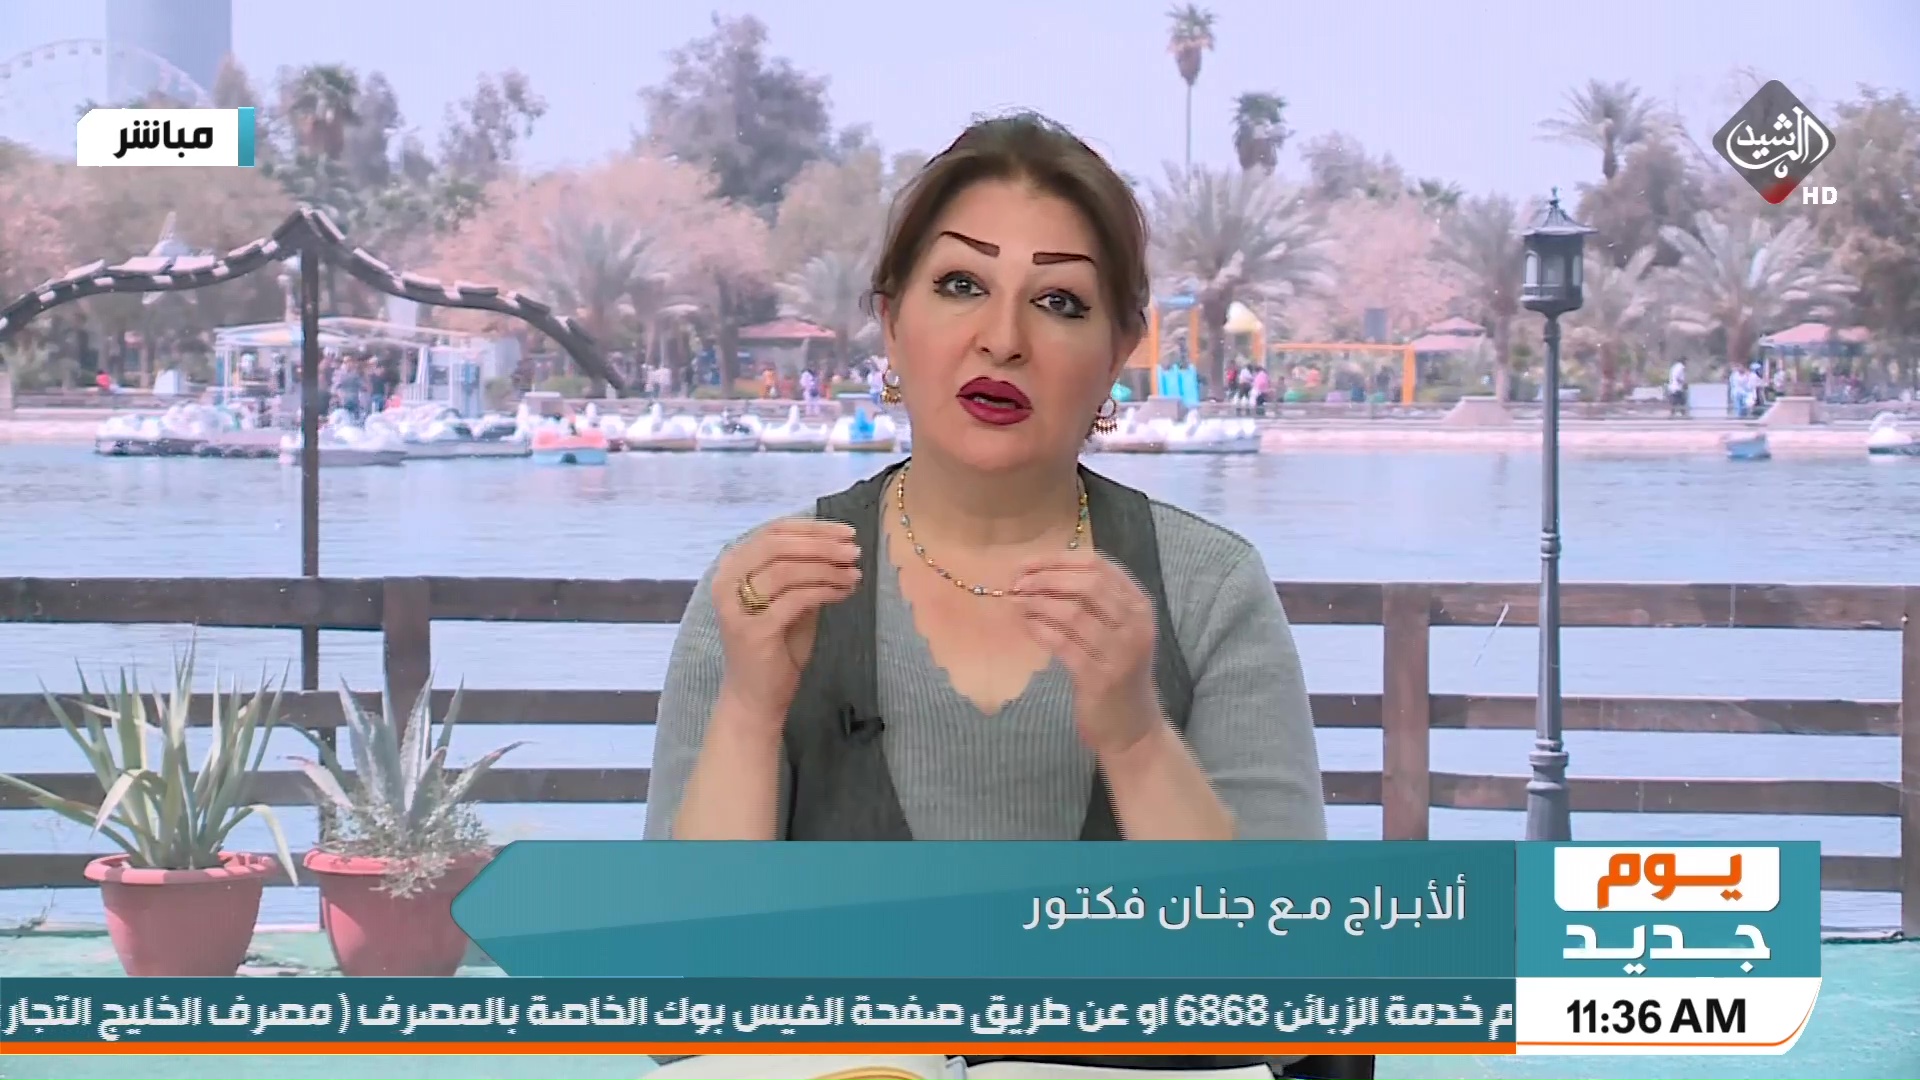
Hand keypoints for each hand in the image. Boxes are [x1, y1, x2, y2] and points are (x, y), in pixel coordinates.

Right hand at [711, 518, 862, 722]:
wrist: (755, 698)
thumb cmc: (774, 649)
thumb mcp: (790, 601)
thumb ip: (803, 573)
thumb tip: (839, 547)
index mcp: (732, 568)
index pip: (773, 532)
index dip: (813, 528)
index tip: (847, 532)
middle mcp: (726, 582)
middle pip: (777, 544)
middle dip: (821, 544)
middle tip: (854, 551)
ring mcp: (736, 607)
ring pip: (787, 569)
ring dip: (827, 568)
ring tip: (854, 574)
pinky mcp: (753, 630)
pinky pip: (795, 599)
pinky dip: (824, 591)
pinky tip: (844, 593)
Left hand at [1011, 551, 1162, 757]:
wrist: (1131, 725)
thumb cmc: (1115, 670)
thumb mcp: (1114, 628)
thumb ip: (1090, 600)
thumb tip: (1039, 572)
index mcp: (1139, 603)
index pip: (1097, 564)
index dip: (1057, 559)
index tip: (1026, 564)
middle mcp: (1136, 623)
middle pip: (1087, 584)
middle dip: (1045, 578)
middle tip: (1017, 583)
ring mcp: (1120, 651)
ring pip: (1073, 612)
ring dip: (1038, 603)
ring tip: (1016, 602)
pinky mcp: (1100, 677)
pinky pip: (1063, 643)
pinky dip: (1040, 629)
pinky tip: (1026, 625)